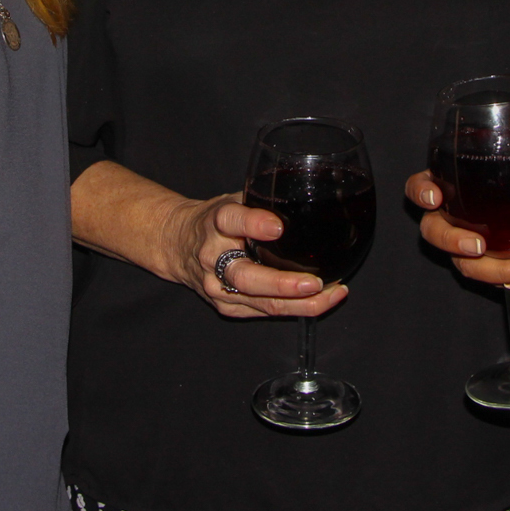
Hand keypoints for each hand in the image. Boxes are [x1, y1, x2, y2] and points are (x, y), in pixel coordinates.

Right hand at [164, 193, 345, 319]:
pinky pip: (265, 311)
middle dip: (282, 284)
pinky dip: (295, 308)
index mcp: (215, 223)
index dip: (253, 223)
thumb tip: (306, 199)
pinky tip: (319, 300)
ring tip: (331, 294)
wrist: (178, 245)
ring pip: (261, 303)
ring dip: (300, 304)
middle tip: (313, 283)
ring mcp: (218, 287)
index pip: (230, 220)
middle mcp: (213, 258)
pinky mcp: (227, 307)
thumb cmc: (214, 221)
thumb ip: (261, 203)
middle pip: (246, 277)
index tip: (277, 227)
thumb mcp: (232, 200)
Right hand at [405, 167, 509, 286]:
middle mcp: (451, 217)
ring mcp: (465, 246)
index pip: (420, 186)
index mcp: (451, 184)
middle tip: (479, 247)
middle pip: (433, 233)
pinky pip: (492, 277)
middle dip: (452, 242)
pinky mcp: (485, 267)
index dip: (421, 192)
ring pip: (465, 265)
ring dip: (497, 269)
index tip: (435, 196)